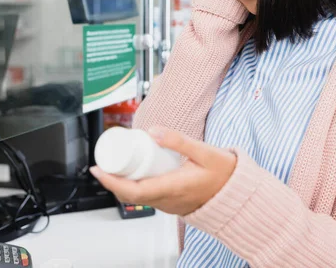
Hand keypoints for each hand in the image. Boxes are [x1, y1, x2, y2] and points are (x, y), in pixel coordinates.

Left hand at [90, 126, 236, 215]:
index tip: (98, 169)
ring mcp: (169, 204)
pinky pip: (147, 196)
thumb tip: (153, 131)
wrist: (238, 193)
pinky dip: (134, 185)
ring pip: (137, 196)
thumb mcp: (206, 151)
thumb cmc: (225, 173)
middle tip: (103, 161)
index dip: (111, 182)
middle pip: (130, 195)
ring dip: (122, 183)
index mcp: (173, 188)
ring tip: (116, 163)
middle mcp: (167, 200)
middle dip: (112, 180)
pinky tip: (135, 170)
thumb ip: (179, 140)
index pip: (133, 191)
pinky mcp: (171, 202)